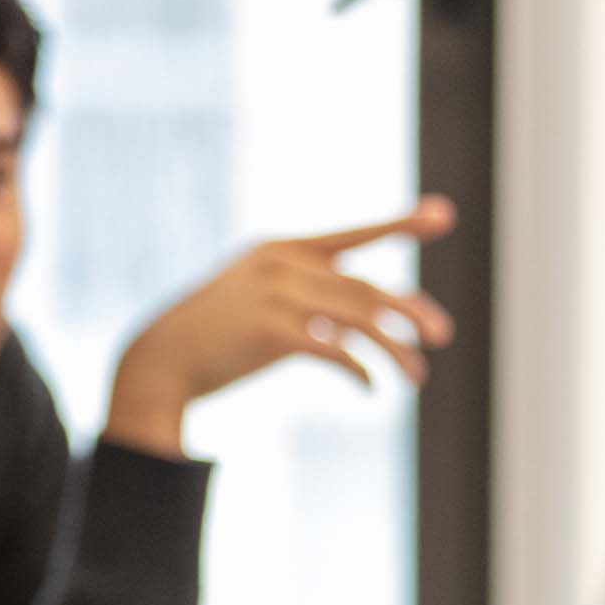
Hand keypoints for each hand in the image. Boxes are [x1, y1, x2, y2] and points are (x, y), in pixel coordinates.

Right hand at [104, 201, 455, 456]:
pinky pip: (333, 351)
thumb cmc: (216, 334)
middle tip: (443, 335)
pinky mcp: (271, 333)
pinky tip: (369, 388)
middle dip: (409, 312)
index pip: (353, 236)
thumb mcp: (262, 301)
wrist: (161, 359)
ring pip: (358, 320)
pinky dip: (358, 370)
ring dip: (395, 350)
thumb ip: (312, 302)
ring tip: (419, 377)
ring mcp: (277, 296)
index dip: (399, 225)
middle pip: (364, 288)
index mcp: (282, 249)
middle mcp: (283, 265)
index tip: (443, 216)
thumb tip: (369, 328)